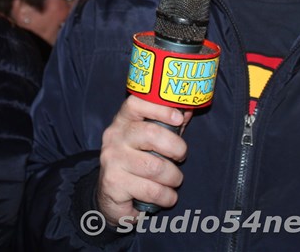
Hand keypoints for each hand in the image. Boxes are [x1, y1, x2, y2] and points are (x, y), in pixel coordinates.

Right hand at [96, 95, 191, 224]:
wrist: (112, 197)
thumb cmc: (138, 163)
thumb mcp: (151, 142)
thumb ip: (168, 126)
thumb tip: (187, 108)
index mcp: (123, 121)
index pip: (136, 104)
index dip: (160, 109)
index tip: (178, 118)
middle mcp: (114, 137)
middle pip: (151, 134)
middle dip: (176, 148)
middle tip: (181, 157)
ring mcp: (112, 160)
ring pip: (155, 167)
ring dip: (173, 177)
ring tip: (173, 180)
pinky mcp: (114, 184)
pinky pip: (152, 190)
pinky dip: (167, 196)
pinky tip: (166, 196)